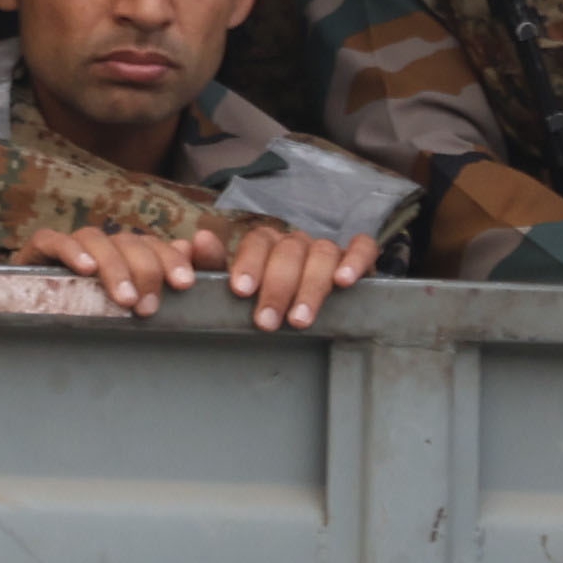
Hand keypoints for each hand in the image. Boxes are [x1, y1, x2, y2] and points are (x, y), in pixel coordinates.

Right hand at [23, 221, 220, 314]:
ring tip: (124, 299)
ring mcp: (71, 245)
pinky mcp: (39, 250)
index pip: (155, 246)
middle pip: (129, 241)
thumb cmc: (95, 318)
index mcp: (128, 254)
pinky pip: (52, 240)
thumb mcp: (137, 304)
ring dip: (113, 267)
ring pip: (95, 238)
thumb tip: (189, 245)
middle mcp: (103, 245)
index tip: (184, 284)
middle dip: (144, 270)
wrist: (37, 325)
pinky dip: (71, 251)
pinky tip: (86, 270)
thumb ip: (168, 278)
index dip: (172, 259)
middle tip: (148, 307)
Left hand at [217, 220, 384, 330]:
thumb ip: (214, 266)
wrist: (306, 313)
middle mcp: (296, 243)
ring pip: (322, 253)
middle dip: (277, 287)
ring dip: (311, 286)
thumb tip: (200, 239)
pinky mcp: (358, 258)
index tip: (241, 291)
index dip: (250, 263)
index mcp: (266, 245)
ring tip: (300, 320)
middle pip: (289, 251)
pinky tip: (344, 282)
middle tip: (266, 322)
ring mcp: (327, 250)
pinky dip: (355, 260)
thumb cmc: (264, 301)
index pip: (258, 241)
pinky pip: (362, 247)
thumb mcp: (239, 288)